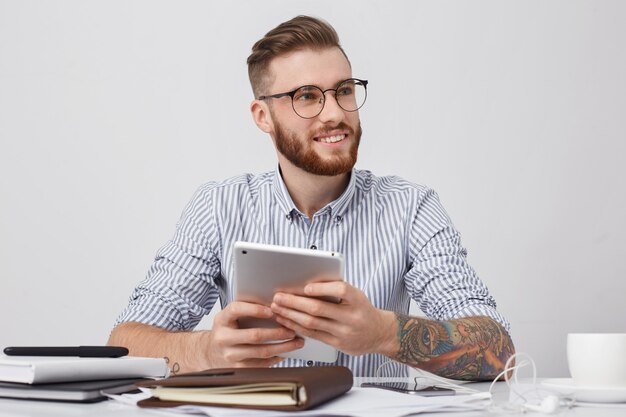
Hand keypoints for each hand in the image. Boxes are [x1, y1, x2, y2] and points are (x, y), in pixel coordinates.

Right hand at [202, 301, 304, 367]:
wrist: (210, 352)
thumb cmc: (227, 330)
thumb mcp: (230, 317)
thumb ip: (246, 309)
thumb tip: (275, 305)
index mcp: (222, 319)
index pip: (236, 310)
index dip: (254, 309)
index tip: (271, 309)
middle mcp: (223, 338)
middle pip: (255, 335)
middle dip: (278, 332)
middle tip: (293, 330)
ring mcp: (230, 355)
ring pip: (261, 352)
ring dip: (283, 347)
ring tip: (296, 342)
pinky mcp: (238, 369)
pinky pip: (261, 364)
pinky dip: (275, 358)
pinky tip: (285, 353)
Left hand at [270, 281, 396, 356]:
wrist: (379, 333)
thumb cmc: (362, 309)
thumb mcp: (356, 295)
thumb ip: (336, 289)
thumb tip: (307, 283)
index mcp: (358, 300)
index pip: (341, 291)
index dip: (322, 288)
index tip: (306, 287)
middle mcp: (352, 317)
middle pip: (319, 309)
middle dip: (294, 302)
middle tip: (278, 297)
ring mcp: (344, 333)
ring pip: (312, 323)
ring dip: (290, 315)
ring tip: (277, 308)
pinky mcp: (337, 345)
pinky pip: (313, 335)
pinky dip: (296, 327)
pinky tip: (286, 320)